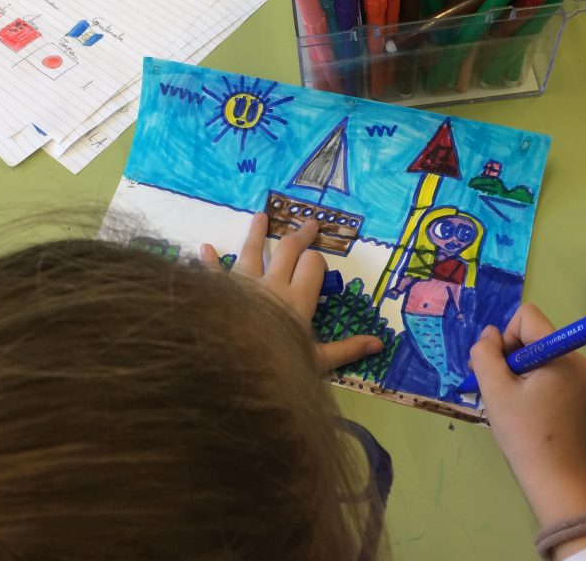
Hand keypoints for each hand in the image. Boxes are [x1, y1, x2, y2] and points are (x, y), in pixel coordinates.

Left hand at [201, 212, 382, 370]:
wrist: (231, 369)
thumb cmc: (276, 367)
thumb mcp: (317, 362)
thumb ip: (346, 349)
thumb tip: (379, 343)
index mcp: (298, 299)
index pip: (313, 264)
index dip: (318, 261)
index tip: (318, 267)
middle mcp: (272, 285)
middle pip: (288, 249)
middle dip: (301, 235)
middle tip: (309, 224)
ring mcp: (244, 285)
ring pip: (251, 250)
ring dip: (256, 231)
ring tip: (260, 216)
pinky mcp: (220, 292)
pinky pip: (214, 272)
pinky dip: (210, 261)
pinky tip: (206, 249)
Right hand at [470, 304, 585, 558]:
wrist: (554, 478)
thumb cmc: (524, 433)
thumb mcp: (494, 389)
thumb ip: (485, 353)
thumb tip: (489, 334)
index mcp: (562, 354)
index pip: (527, 317)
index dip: (506, 337)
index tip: (501, 368)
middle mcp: (576, 359)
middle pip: (532, 333)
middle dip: (509, 354)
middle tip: (497, 385)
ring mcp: (579, 375)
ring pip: (535, 351)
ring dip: (515, 368)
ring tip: (507, 398)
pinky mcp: (575, 389)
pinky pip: (544, 367)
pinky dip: (527, 379)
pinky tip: (520, 404)